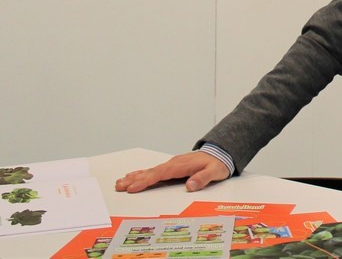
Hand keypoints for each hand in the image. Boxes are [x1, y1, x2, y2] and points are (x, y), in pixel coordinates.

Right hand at [114, 151, 229, 192]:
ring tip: (120, 182)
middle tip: (119, 186)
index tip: (133, 188)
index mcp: (181, 165)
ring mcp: (172, 164)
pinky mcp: (172, 166)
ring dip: (135, 176)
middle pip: (150, 172)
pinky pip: (154, 171)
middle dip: (134, 180)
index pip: (160, 174)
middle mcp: (174, 163)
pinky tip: (134, 176)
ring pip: (150, 171)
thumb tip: (189, 186)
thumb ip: (202, 178)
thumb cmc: (218, 163)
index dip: (146, 181)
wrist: (222, 153)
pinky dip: (142, 174)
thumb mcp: (215, 172)